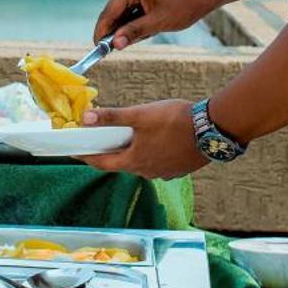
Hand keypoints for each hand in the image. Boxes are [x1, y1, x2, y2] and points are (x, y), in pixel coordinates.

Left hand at [78, 99, 208, 180]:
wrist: (212, 129)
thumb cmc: (175, 121)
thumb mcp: (140, 115)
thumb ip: (112, 117)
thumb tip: (86, 118)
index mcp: (134, 161)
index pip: (102, 163)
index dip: (86, 157)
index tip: (75, 153)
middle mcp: (147, 172)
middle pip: (121, 164)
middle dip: (110, 153)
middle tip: (101, 140)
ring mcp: (164, 172)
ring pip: (141, 164)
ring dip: (132, 153)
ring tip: (130, 138)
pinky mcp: (178, 169)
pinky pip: (158, 163)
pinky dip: (151, 154)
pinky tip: (155, 141)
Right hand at [94, 0, 218, 50]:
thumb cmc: (184, 4)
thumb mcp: (158, 22)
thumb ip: (134, 32)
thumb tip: (114, 44)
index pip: (108, 12)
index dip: (101, 30)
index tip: (97, 48)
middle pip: (114, 13)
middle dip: (114, 31)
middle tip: (111, 51)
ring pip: (125, 16)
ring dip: (128, 29)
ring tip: (146, 35)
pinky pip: (135, 15)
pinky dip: (138, 26)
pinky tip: (150, 31)